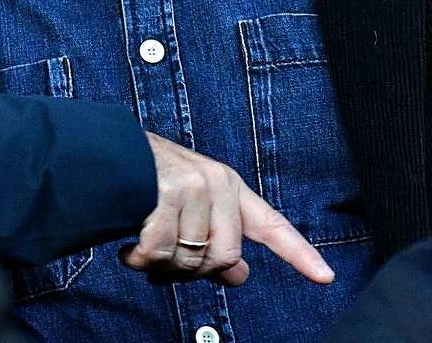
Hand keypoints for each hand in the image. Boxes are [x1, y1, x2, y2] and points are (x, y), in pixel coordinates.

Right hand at [120, 132, 334, 286]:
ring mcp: (192, 187)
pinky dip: (140, 260)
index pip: (271, 225)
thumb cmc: (149, 182)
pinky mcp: (165, 194)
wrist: (106, 153)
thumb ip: (217, 239)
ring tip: (144, 248)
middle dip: (193, 269)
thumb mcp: (191, 206)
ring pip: (190, 259)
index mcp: (229, 186)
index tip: (325, 277)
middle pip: (225, 256)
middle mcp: (216, 183)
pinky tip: (130, 249)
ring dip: (161, 266)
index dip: (299, 254)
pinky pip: (160, 252)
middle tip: (167, 263)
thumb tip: (240, 275)